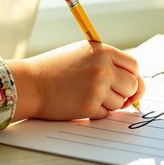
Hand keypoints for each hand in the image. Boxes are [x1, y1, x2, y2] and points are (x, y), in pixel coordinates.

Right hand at [7, 41, 144, 121]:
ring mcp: (97, 88)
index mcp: (103, 51)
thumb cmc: (54, 69)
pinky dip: (96, 112)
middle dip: (127, 93)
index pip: (133, 65)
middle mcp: (103, 68)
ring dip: (109, 103)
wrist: (30, 83)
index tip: (127, 82)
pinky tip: (80, 103)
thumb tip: (133, 80)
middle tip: (113, 95)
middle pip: (133, 85)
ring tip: (87, 95)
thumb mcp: (82, 53)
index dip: (132, 76)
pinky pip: (105, 114)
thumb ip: (106, 61)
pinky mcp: (90, 106)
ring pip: (120, 102)